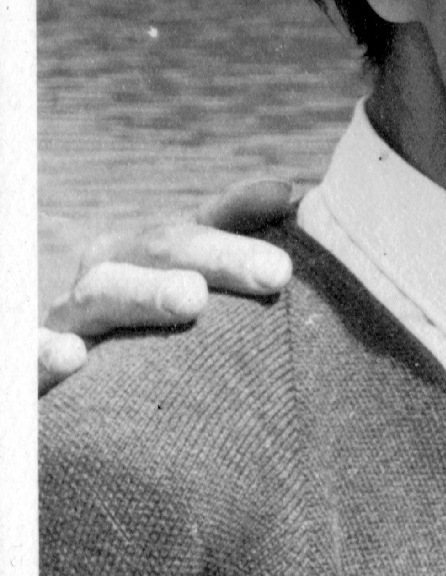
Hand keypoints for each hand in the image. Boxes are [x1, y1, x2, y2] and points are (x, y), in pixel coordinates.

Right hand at [38, 178, 304, 395]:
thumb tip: (287, 193)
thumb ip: (233, 247)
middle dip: (220, 255)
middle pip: (163, 251)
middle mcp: (109, 276)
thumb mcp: (185, 289)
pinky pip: (29, 357)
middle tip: (277, 272)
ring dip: (145, 293)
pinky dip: (44, 354)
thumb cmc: (139, 338)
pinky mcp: (29, 366)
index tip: (287, 196)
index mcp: (150, 257)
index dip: (242, 208)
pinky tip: (72, 357)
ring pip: (101, 294)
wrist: (63, 382)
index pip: (202, 225)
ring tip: (193, 299)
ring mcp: (67, 318)